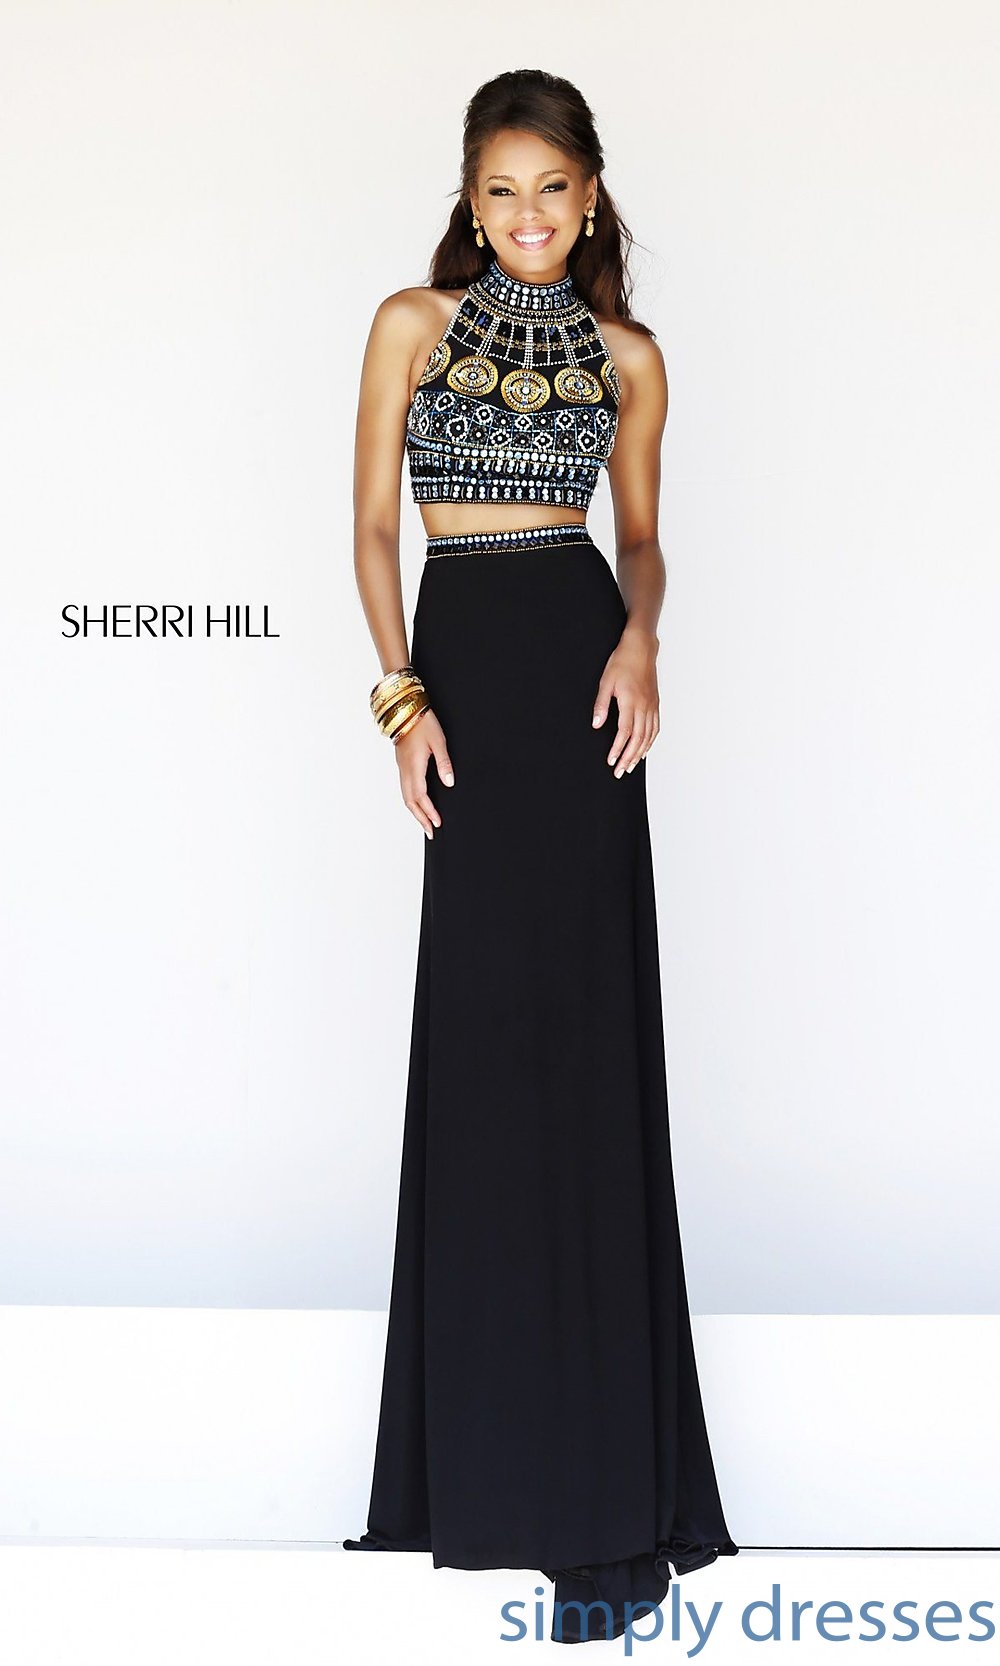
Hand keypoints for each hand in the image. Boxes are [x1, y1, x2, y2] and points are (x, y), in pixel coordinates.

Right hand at [394, 708, 454, 837]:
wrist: (405, 709)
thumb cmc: (423, 722)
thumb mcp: (439, 741)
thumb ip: (444, 763)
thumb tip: (449, 783)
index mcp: (414, 766)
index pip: (421, 796)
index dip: (429, 812)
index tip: (437, 824)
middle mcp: (405, 770)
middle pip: (410, 801)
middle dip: (420, 818)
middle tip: (430, 832)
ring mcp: (402, 767)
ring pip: (405, 796)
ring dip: (415, 811)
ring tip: (425, 822)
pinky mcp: (402, 764)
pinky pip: (404, 788)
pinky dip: (411, 800)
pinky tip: (418, 803)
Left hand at [592, 625, 659, 775]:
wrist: (641, 648)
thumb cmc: (622, 662)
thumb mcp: (606, 682)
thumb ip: (601, 705)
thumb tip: (596, 724)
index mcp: (631, 702)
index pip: (624, 732)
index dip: (618, 749)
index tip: (611, 761)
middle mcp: (644, 707)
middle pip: (638, 739)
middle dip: (628, 758)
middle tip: (620, 772)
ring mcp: (652, 706)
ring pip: (648, 736)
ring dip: (639, 753)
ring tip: (631, 766)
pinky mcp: (655, 704)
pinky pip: (655, 728)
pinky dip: (650, 742)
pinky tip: (644, 750)